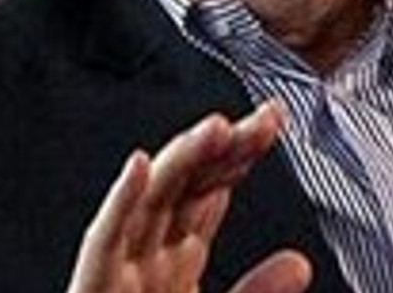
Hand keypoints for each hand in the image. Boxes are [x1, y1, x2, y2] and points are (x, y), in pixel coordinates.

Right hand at [67, 101, 312, 292]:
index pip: (210, 191)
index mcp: (174, 261)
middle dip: (224, 146)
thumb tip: (299, 263)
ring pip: (149, 201)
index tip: (276, 121)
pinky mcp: (93, 292)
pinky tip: (140, 166)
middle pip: (186, 185)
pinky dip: (120, 202)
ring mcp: (117, 272)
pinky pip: (103, 243)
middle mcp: (146, 257)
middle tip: (266, 117)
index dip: (241, 153)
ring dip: (182, 159)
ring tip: (218, 126)